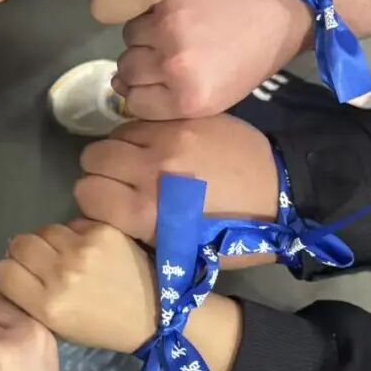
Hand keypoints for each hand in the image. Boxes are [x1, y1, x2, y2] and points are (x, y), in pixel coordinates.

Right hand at [0, 219, 155, 353]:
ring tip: (67, 254)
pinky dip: (76, 234)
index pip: (5, 272)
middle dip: (26, 252)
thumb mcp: (58, 326)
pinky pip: (72, 224)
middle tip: (43, 261)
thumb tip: (14, 264)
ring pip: (44, 229)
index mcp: (48, 305)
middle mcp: (62, 274)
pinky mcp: (103, 231)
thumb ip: (31, 297)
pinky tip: (89, 249)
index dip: (12, 272)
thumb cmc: (102, 325)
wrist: (156, 312)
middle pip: (20, 244)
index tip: (24, 277)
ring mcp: (83, 249)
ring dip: (50, 240)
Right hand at [75, 117, 278, 252]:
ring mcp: (169, 138)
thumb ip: (137, 229)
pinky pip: (144, 119)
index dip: (94, 200)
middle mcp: (151, 171)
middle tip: (122, 181)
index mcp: (148, 212)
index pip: (86, 193)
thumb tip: (106, 214)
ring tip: (143, 162)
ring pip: (114, 134)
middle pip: (92, 158)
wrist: (284, 194)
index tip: (109, 204)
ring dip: (122, 149)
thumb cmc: (233, 236)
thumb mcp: (181, 251)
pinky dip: (144, 133)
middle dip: (101, 171)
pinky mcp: (186, 119)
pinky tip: (163, 146)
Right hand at [113, 0, 310, 117]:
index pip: (133, 103)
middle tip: (166, 48)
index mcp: (189, 100)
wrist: (289, 1)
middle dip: (141, 61)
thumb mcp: (220, 94)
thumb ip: (172, 98)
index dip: (140, 90)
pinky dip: (151, 6)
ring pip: (128, 35)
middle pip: (126, 69)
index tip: (154, 77)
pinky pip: (140, 6)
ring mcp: (167, 27)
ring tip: (173, 24)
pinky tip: (176, 3)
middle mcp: (173, 67)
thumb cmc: (258, 53)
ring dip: (145, 31)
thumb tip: (121, 88)